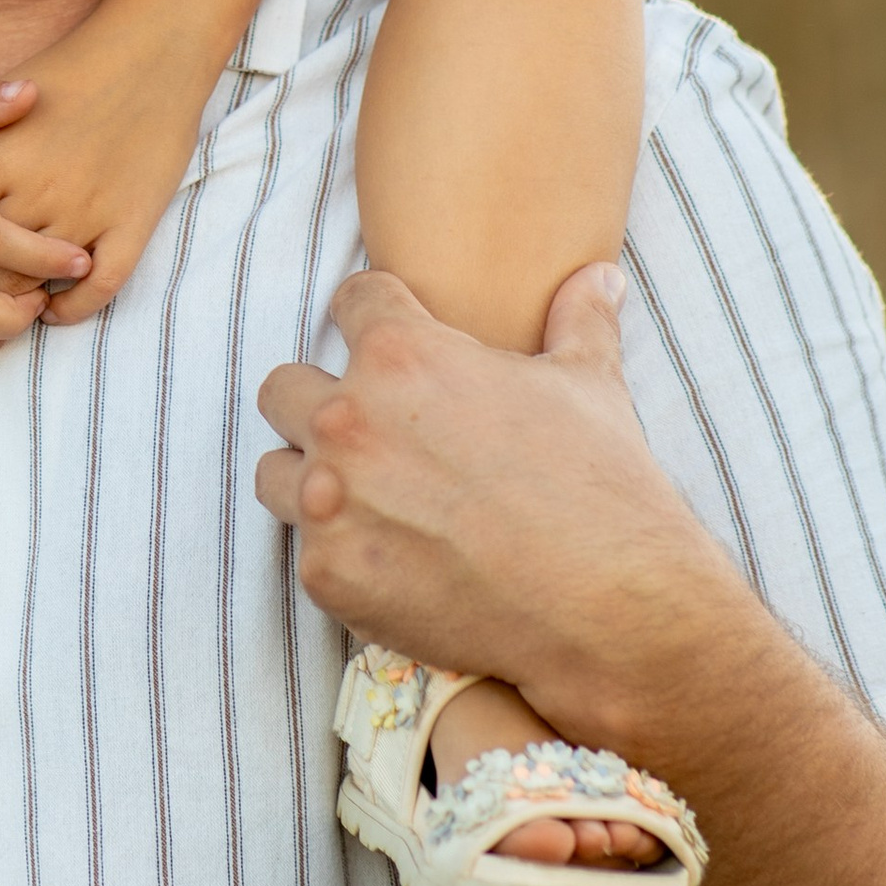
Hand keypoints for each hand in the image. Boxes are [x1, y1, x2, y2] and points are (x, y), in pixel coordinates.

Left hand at [0, 21, 222, 323]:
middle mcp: (36, 192)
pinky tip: (56, 309)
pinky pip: (98, 288)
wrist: (152, 50)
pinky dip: (72, 309)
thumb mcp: (0, 97)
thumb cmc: (73, 68)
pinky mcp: (132, 223)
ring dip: (10, 306)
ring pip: (31, 284)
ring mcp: (86, 212)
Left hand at [255, 264, 747, 752]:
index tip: (394, 346)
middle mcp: (348, 420)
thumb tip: (599, 277)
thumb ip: (578, 319)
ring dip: (311, 480)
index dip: (379, 319)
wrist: (611, 608)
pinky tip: (396, 565)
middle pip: (285, 388)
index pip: (353, 302)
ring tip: (369, 503)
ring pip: (275, 471)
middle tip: (379, 437)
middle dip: (323, 404)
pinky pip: (304, 553)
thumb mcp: (591, 386)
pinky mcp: (327, 575)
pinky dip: (343, 557)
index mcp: (402, 355)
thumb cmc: (602, 487)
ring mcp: (329, 502)